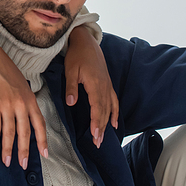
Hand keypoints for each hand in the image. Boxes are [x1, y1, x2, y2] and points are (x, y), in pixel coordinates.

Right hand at [0, 38, 47, 168]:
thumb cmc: (6, 71)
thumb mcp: (22, 85)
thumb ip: (25, 101)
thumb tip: (26, 116)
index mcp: (30, 99)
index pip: (39, 124)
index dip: (42, 140)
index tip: (44, 154)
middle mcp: (21, 104)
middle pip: (24, 133)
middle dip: (24, 151)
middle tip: (22, 164)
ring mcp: (7, 105)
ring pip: (10, 132)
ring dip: (8, 149)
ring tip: (6, 161)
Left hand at [65, 25, 118, 148]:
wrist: (86, 42)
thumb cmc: (77, 55)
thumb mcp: (71, 70)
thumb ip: (72, 87)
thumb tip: (71, 103)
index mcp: (95, 84)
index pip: (97, 108)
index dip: (96, 122)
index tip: (94, 135)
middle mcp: (104, 87)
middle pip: (104, 111)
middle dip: (101, 128)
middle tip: (97, 143)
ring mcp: (107, 86)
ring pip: (109, 108)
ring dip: (106, 123)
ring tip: (103, 138)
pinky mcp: (107, 84)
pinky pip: (114, 101)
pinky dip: (115, 113)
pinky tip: (115, 123)